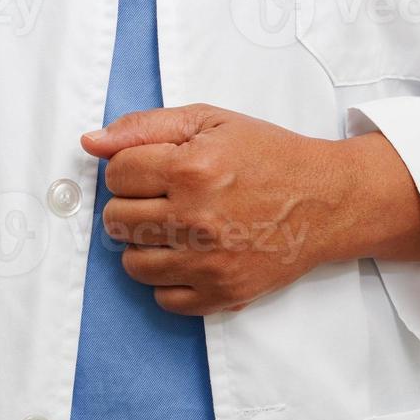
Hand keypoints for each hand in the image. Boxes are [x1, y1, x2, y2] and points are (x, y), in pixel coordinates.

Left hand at [81, 104, 419, 315]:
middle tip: (163, 198)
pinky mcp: (223, 294)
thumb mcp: (210, 121)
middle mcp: (198, 219)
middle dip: (131, 205)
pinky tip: (190, 255)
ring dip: (145, 243)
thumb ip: (145, 126)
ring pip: (133, 263)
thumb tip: (91, 142)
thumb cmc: (269, 156)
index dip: (128, 168)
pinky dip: (169, 278)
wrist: (328, 201)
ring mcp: (210, 262)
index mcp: (192, 168)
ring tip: (175, 227)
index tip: (152, 169)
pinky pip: (162, 298)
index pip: (116, 174)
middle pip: (116, 220)